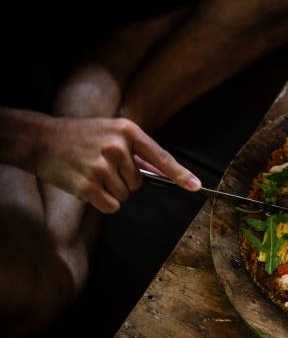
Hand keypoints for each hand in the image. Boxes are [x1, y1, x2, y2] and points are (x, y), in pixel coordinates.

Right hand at [36, 117, 200, 212]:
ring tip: (91, 172)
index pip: (161, 156)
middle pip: (139, 183)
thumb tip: (163, 174)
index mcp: (128, 131)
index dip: (180, 174)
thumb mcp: (112, 133)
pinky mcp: (87, 185)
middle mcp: (117, 148)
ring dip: (111, 190)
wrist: (40, 139)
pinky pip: (112, 206)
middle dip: (124, 180)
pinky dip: (102, 203)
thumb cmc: (81, 136)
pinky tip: (87, 187)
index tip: (196, 186)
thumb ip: (138, 153)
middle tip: (102, 166)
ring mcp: (102, 167)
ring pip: (125, 195)